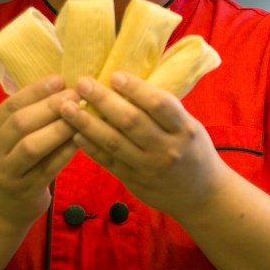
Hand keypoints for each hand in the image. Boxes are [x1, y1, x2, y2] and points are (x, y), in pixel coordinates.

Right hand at [0, 75, 79, 226]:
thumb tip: (63, 84)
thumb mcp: (9, 137)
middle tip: (76, 95)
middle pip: (20, 123)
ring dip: (59, 128)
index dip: (36, 91)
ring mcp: (6, 173)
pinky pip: (48, 168)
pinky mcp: (25, 191)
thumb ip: (29, 114)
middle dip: (50, 107)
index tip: (60, 79)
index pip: (10, 105)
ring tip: (81, 114)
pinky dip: (66, 151)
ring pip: (32, 146)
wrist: (2, 207)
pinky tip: (82, 138)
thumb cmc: (14, 160)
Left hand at [59, 72, 225, 217]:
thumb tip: (128, 84)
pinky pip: (108, 162)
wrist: (203, 194)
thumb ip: (164, 111)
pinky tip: (75, 133)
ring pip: (114, 142)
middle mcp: (168, 148)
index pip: (158, 104)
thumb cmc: (194, 150)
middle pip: (131, 121)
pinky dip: (90, 147)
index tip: (114, 75)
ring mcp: (150, 168)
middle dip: (103, 100)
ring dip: (87, 123)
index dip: (135, 88)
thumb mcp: (190, 126)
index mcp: (185, 129)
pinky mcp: (135, 182)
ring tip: (67, 107)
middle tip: (82, 83)